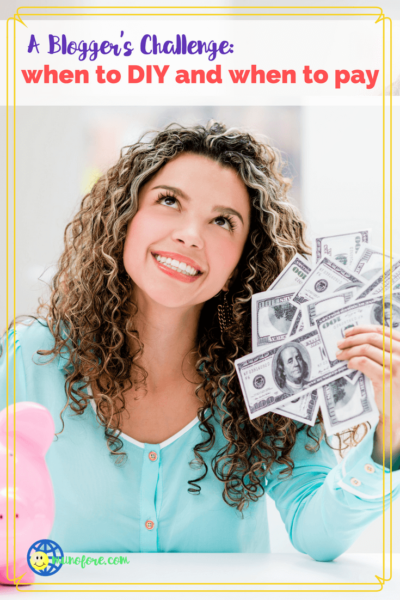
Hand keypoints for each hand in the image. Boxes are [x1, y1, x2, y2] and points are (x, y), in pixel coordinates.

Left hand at [336, 325, 399, 469]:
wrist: (397, 409)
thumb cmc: (392, 385)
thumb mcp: (391, 364)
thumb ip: (382, 350)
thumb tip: (358, 336)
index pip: (382, 330)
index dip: (363, 328)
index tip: (348, 331)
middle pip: (372, 338)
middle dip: (353, 338)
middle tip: (340, 343)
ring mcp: (395, 365)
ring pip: (366, 349)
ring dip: (349, 350)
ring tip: (340, 354)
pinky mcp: (386, 377)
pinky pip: (363, 362)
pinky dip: (352, 361)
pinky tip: (348, 365)